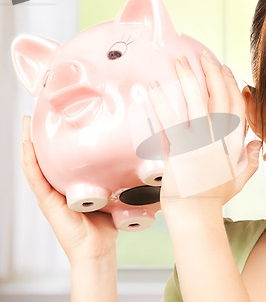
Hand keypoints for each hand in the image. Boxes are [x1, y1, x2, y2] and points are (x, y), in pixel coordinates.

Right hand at [21, 116, 117, 265]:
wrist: (98, 249)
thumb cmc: (107, 223)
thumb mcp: (114, 192)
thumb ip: (120, 176)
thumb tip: (143, 158)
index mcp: (69, 182)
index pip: (57, 155)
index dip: (54, 136)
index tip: (56, 115)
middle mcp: (56, 185)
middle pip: (42, 155)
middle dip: (38, 133)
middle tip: (38, 110)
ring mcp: (48, 193)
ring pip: (33, 162)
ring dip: (28, 141)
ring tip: (27, 120)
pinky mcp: (46, 201)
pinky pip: (35, 178)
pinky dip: (30, 161)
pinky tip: (28, 145)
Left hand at [148, 52, 260, 210]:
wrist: (196, 215)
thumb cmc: (216, 198)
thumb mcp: (240, 179)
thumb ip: (252, 159)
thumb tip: (258, 143)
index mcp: (234, 145)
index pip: (237, 108)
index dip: (231, 86)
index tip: (225, 70)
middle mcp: (220, 141)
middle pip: (219, 99)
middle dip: (211, 74)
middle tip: (202, 55)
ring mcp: (200, 145)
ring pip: (197, 104)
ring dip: (188, 80)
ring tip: (180, 61)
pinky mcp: (179, 151)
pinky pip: (170, 122)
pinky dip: (160, 103)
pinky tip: (152, 87)